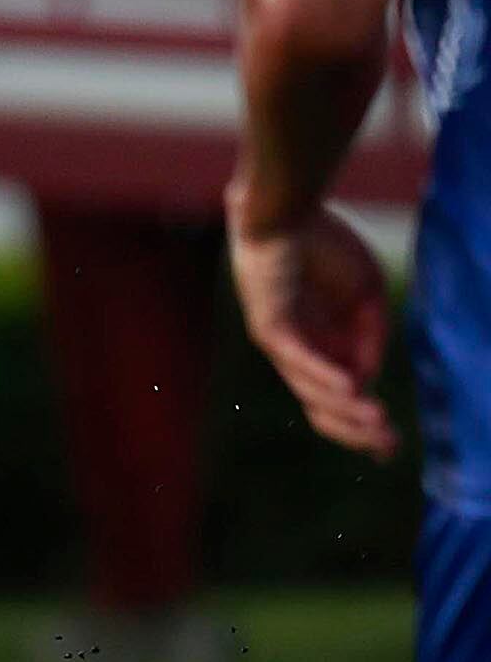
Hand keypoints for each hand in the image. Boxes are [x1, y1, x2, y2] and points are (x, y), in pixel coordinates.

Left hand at [226, 191, 397, 459]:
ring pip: (312, 390)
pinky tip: (350, 389)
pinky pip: (298, 358)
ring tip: (380, 419)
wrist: (286, 214)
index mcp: (322, 349)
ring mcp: (281, 343)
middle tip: (389, 446)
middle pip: (322, 408)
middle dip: (356, 430)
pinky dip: (324, 374)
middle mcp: (298, 354)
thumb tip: (368, 377)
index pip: (338, 402)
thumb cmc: (323, 249)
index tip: (392, 448)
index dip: (364, 426)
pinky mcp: (269, 326)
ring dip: (347, 407)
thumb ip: (370, 335)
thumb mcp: (365, 295)